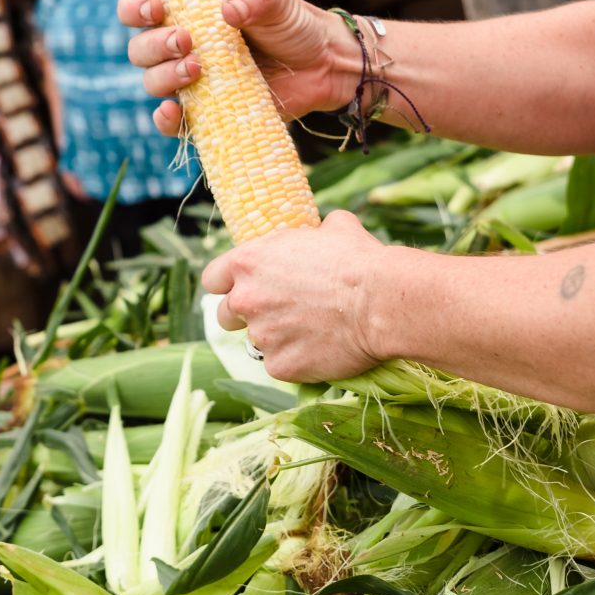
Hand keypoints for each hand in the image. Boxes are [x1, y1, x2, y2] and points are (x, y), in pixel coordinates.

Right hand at [120, 0, 355, 136]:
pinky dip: (166, 120)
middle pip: (140, 50)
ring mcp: (194, 84)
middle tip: (187, 41)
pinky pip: (174, 123)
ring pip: (153, 84)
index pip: (141, 10)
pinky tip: (172, 112)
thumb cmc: (295, 26)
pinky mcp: (208, 114)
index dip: (135, 8)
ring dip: (164, 76)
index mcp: (190, 14)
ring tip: (198, 69)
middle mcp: (183, 49)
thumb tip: (228, 10)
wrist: (325, 65)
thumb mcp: (278, 2)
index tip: (156, 9)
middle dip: (155, 45)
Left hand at [201, 210, 389, 382]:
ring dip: (275, 338)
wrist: (382, 302)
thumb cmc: (359, 260)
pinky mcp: (280, 366)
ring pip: (256, 342)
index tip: (243, 289)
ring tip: (309, 331)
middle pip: (225, 315)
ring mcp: (261, 336)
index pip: (213, 278)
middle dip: (246, 315)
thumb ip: (316, 231)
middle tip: (278, 313)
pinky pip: (280, 365)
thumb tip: (326, 228)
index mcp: (248, 262)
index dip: (228, 285)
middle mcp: (246, 300)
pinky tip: (321, 349)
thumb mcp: (336, 228)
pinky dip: (296, 360)